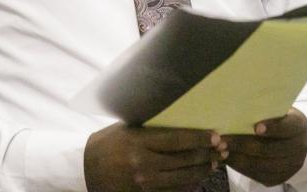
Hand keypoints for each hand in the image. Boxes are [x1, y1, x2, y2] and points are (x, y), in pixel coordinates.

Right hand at [84, 123, 225, 191]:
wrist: (83, 169)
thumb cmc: (108, 142)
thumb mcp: (128, 129)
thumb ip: (152, 128)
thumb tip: (182, 121)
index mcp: (139, 142)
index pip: (177, 139)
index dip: (199, 138)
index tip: (216, 135)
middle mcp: (142, 164)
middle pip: (183, 160)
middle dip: (206, 155)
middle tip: (222, 149)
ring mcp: (143, 183)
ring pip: (181, 179)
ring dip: (201, 171)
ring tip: (215, 163)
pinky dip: (188, 186)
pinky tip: (198, 180)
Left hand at [225, 108, 306, 186]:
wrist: (292, 139)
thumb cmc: (278, 118)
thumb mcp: (278, 110)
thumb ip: (265, 109)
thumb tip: (239, 106)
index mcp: (300, 126)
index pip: (288, 127)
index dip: (273, 128)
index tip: (256, 127)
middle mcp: (299, 148)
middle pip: (270, 149)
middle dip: (244, 145)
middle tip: (223, 140)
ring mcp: (290, 166)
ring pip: (262, 165)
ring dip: (238, 159)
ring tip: (221, 151)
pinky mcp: (279, 179)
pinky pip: (258, 176)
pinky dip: (241, 168)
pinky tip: (229, 159)